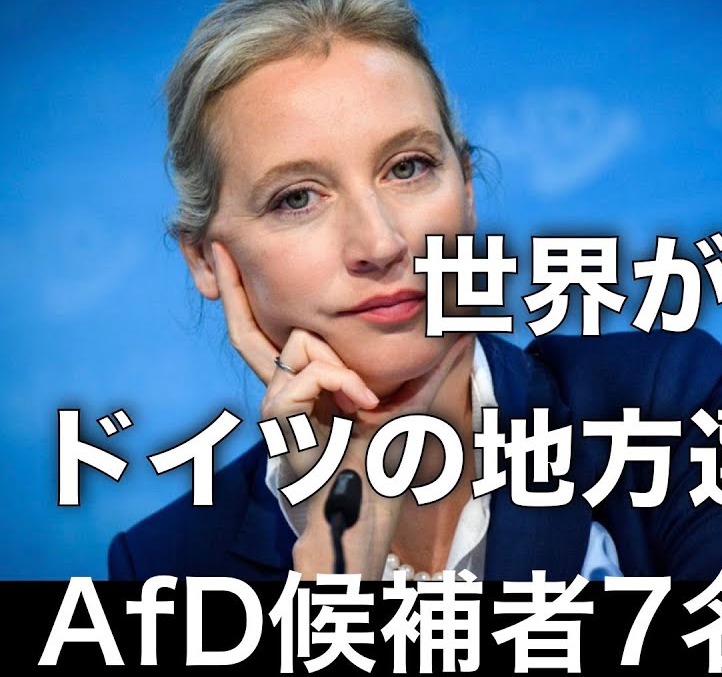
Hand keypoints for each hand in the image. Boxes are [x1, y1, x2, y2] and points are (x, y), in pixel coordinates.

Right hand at [210, 241, 473, 577]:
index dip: (249, 296)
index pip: (269, 334)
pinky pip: (310, 370)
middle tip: (220, 239)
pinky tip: (363, 408)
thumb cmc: (384, 473)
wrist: (367, 521)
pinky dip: (342, 382)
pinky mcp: (280, 418)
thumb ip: (426, 368)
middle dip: (236, 285)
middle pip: (251, 329)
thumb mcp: (410, 406)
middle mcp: (281, 394)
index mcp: (303, 390)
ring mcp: (276, 405)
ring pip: (300, 342)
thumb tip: (463, 330)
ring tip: (368, 402)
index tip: (234, 252)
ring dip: (343, 365)